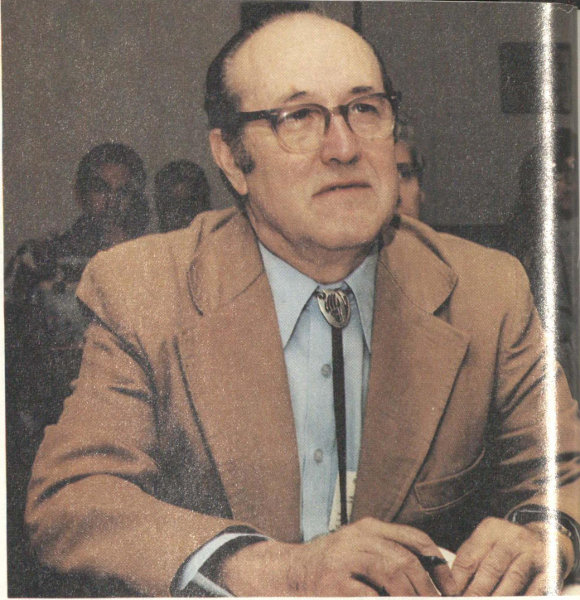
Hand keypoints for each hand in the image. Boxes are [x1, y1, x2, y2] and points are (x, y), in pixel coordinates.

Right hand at [220, 517, 456, 595]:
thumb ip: (389, 553)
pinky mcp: (334, 584)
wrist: (291, 573)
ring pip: (393, 574)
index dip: (437, 563)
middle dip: (428, 588)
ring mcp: (344, 559)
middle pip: (405, 559)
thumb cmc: (333, 564)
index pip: (413, 538)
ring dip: (412, 596)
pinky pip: (370, 596)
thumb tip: (434, 573)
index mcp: (368, 528)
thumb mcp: (360, 549)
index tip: (450, 587)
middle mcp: (358, 538)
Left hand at [451, 516, 573, 594]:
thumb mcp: (485, 544)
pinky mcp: (551, 569)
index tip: (451, 595)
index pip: (470, 557)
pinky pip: (536, 589)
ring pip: (513, 580)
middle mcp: (513, 537)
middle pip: (491, 569)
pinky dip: (525, 598)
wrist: (544, 537)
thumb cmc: (505, 546)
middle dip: (477, 592)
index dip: (458, 580)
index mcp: (490, 529)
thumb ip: (468, 562)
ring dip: (498, 597)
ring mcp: (534, 552)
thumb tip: (452, 588)